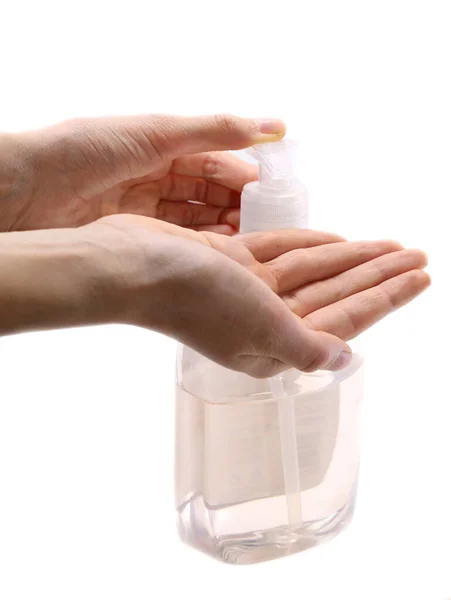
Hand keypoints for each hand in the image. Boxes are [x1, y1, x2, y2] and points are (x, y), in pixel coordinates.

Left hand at [0, 114, 283, 232]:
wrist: (26, 192)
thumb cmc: (85, 151)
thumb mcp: (157, 133)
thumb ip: (214, 132)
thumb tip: (271, 127)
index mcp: (158, 143)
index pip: (212, 158)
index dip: (240, 172)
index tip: (270, 189)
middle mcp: (152, 174)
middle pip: (205, 190)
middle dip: (236, 202)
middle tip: (265, 219)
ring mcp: (142, 206)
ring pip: (194, 216)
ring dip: (222, 224)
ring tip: (249, 236)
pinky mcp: (133, 233)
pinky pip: (176, 237)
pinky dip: (200, 242)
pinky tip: (221, 248)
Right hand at [81, 214, 428, 374]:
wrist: (133, 267)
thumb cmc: (195, 300)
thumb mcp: (260, 330)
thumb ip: (306, 347)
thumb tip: (344, 361)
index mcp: (276, 343)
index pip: (345, 318)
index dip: (386, 297)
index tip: (419, 276)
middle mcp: (265, 319)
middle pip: (336, 292)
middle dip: (378, 274)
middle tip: (417, 254)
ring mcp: (248, 290)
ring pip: (314, 270)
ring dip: (351, 257)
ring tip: (389, 244)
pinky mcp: (231, 262)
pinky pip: (282, 252)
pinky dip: (309, 245)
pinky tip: (336, 240)